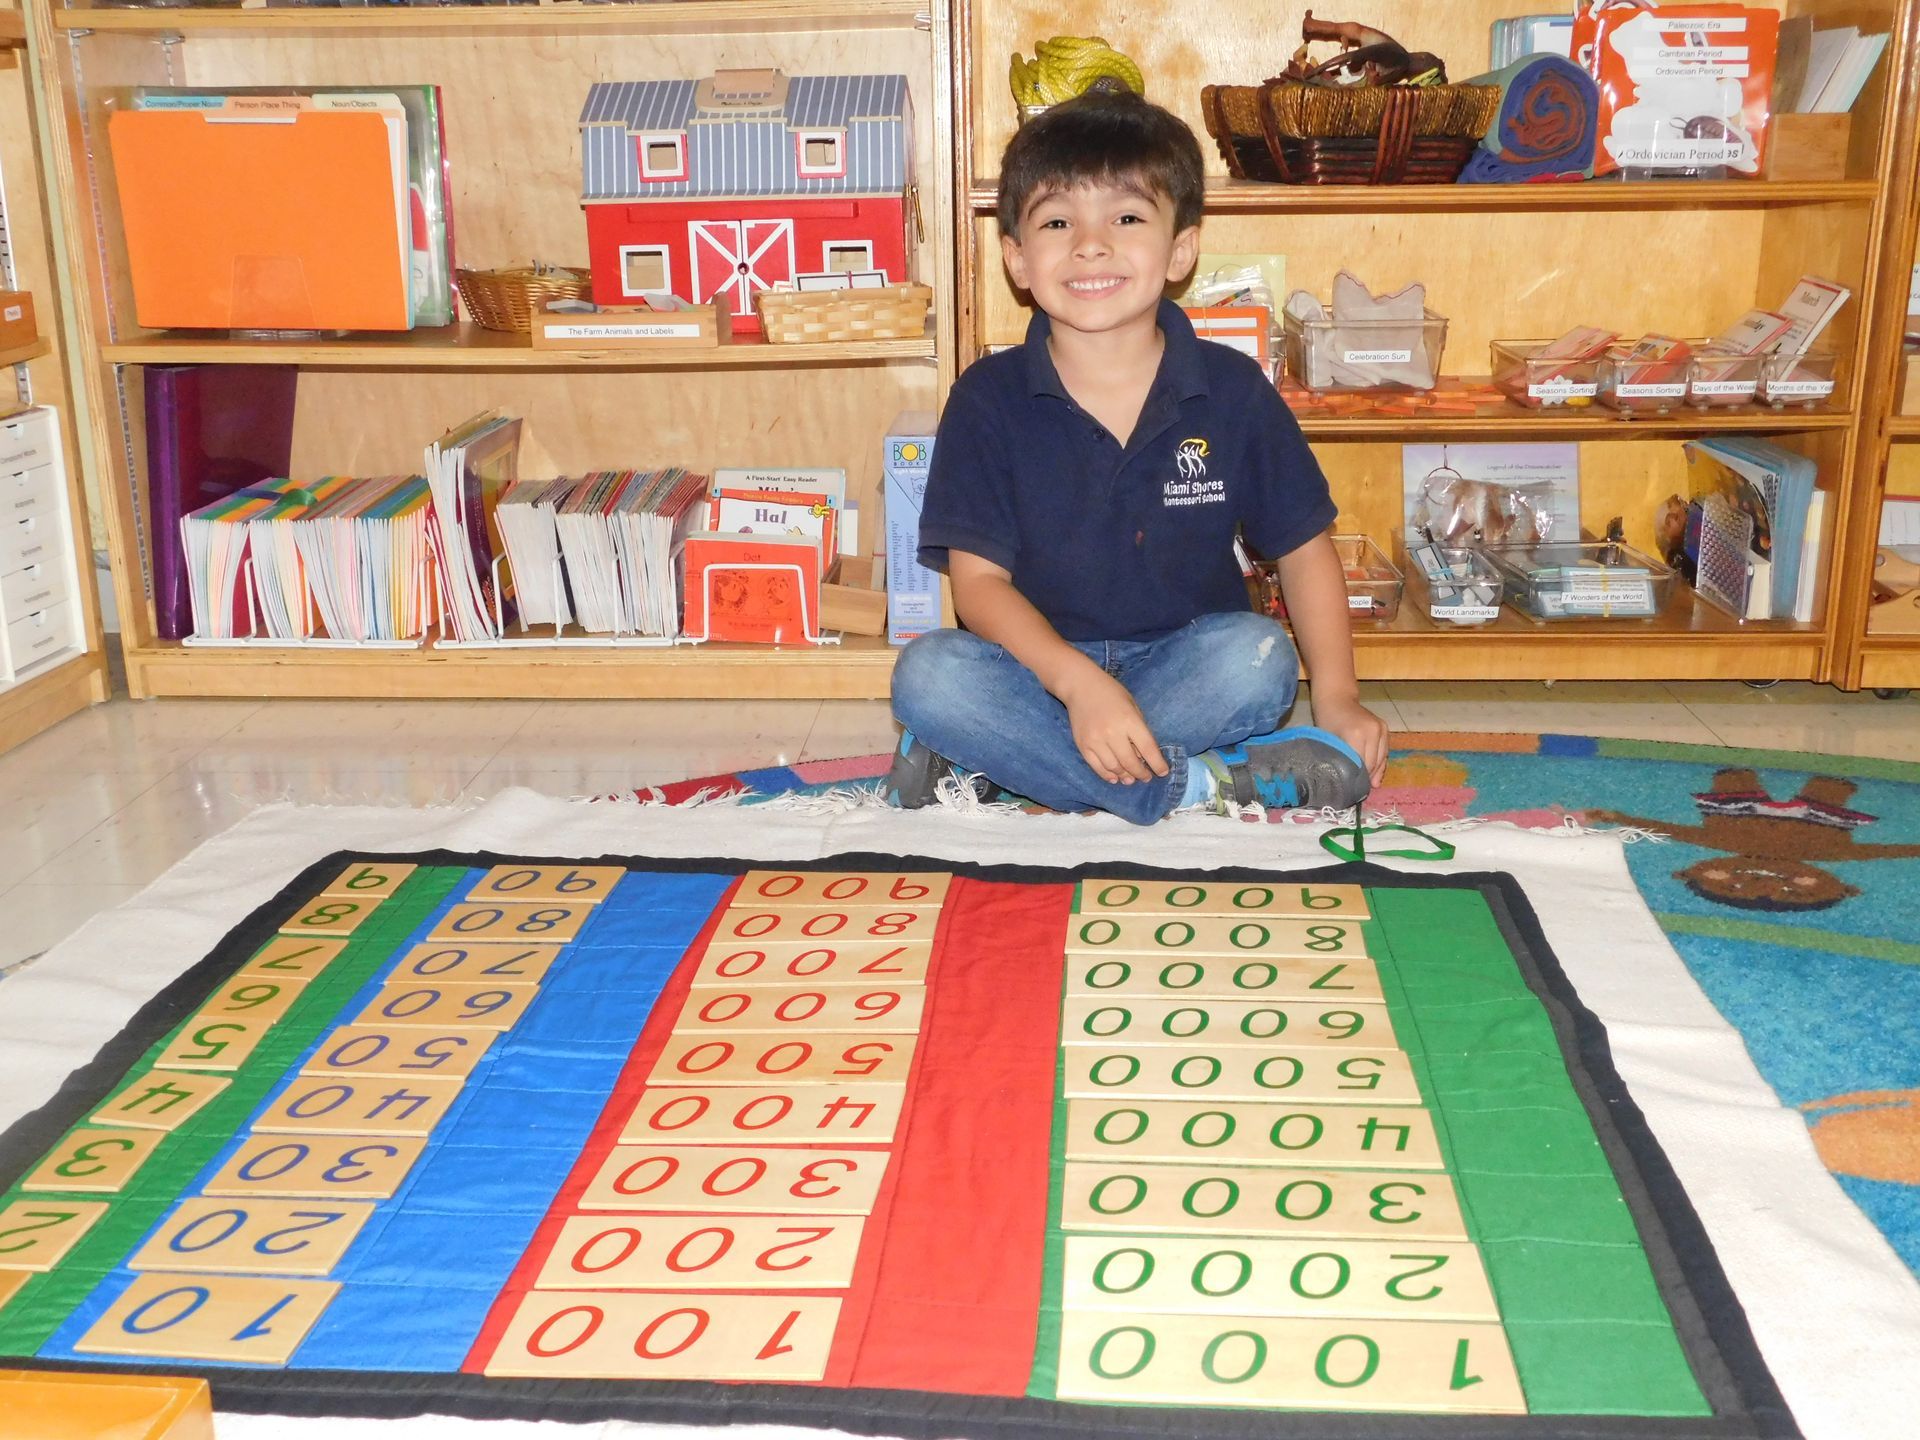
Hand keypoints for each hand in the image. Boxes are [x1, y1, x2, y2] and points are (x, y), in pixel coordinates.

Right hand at [1060, 668, 1167, 785]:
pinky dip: (1107, 775)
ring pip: (1114, 768)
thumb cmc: (1111, 693)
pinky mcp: (1083, 745)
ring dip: (1125, 776)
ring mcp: (1096, 741)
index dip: (1157, 764)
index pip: (1148, 749)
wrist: (1080, 686)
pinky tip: (1115, 777)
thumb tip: (1142, 756)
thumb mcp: (1132, 705)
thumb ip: (1139, 729)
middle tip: (1146, 777)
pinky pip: (1097, 767)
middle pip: (1130, 763)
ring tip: (1130, 779)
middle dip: (1141, 773)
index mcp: (1129, 720)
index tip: (1163, 772)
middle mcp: (1113, 733)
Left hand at [1311, 694, 1389, 785]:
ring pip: (1381, 758)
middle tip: (1360, 791)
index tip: (1353, 791)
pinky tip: (1374, 774)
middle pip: (1373, 764)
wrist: (1337, 698)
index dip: (1357, 779)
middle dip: (1367, 778)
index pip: (1361, 765)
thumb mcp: (1329, 742)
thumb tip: (1348, 783)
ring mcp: (1381, 729)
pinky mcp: (1385, 728)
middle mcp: (1372, 731)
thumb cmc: (1327, 720)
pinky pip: (1385, 751)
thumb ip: (1341, 761)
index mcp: (1356, 735)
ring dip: (1375, 772)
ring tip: (1367, 784)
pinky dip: (1380, 762)